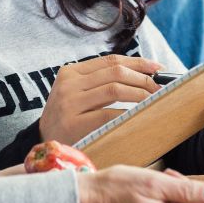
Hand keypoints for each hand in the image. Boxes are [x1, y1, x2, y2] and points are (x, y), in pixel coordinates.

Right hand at [40, 55, 162, 144]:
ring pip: (114, 89)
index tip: (157, 67)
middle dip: (142, 79)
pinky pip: (108, 114)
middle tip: (159, 88)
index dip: (137, 62)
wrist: (44, 141)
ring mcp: (69, 103)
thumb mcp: (79, 92)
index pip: (110, 61)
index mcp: (71, 72)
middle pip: (115, 72)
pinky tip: (137, 115)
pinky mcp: (73, 124)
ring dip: (139, 94)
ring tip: (153, 100)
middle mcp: (68, 84)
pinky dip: (127, 113)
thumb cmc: (69, 116)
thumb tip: (143, 74)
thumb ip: (101, 81)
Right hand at [78, 166, 203, 202]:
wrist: (89, 199)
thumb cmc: (116, 189)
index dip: (192, 189)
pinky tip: (149, 198)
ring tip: (153, 188)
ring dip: (173, 199)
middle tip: (162, 181)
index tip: (171, 179)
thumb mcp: (154, 183)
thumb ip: (188, 191)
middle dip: (182, 194)